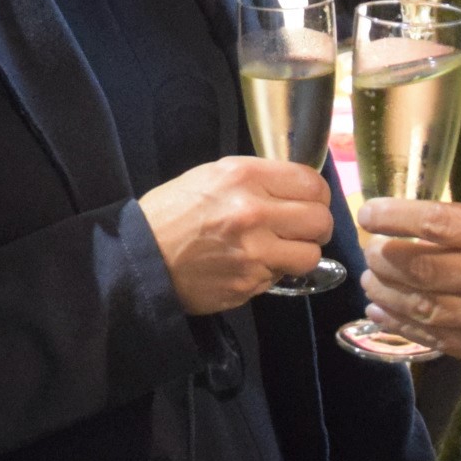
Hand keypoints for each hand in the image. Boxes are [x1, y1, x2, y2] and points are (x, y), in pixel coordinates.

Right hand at [142, 156, 332, 313]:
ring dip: (300, 254)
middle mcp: (254, 212)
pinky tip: (250, 265)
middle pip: (320, 221)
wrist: (141, 256)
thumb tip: (296, 190)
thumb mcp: (212, 175)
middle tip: (304, 230)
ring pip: (310, 255)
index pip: (312, 183)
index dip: (317, 195)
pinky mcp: (249, 284)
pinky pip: (281, 278)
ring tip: (281, 251)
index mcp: (245, 177)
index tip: (309, 202)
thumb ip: (258, 179)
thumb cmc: (174, 211)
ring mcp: (254, 253)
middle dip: (316, 227)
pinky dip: (272, 273)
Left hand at [360, 199, 460, 377]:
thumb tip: (410, 222)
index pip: (440, 223)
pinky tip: (381, 311)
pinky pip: (435, 337)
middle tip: (369, 252)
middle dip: (385, 258)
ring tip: (369, 281)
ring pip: (423, 305)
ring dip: (386, 292)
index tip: (368, 212)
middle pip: (424, 268)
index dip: (396, 217)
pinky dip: (401, 323)